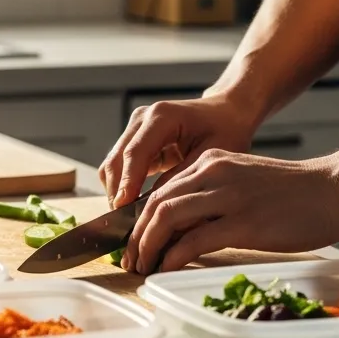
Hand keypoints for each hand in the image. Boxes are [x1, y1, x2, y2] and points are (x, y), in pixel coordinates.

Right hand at [98, 94, 258, 207]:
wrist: (226, 113)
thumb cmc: (225, 130)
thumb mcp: (210, 156)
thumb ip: (181, 178)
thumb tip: (155, 207)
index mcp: (162, 116)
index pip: (135, 153)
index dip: (128, 182)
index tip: (123, 209)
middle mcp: (143, 118)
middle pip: (117, 159)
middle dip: (118, 192)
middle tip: (126, 224)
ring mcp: (135, 127)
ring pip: (112, 164)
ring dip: (117, 192)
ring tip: (130, 220)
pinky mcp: (134, 139)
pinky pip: (119, 166)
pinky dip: (123, 187)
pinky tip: (135, 207)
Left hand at [121, 149, 338, 275]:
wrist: (335, 188)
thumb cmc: (294, 193)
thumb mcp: (243, 182)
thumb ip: (212, 196)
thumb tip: (181, 229)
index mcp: (211, 162)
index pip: (161, 190)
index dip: (140, 219)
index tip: (133, 243)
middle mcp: (213, 173)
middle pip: (156, 204)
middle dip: (136, 236)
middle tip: (130, 261)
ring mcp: (227, 196)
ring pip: (167, 218)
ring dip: (148, 246)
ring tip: (143, 267)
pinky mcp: (244, 222)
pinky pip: (194, 240)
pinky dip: (173, 256)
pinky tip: (167, 269)